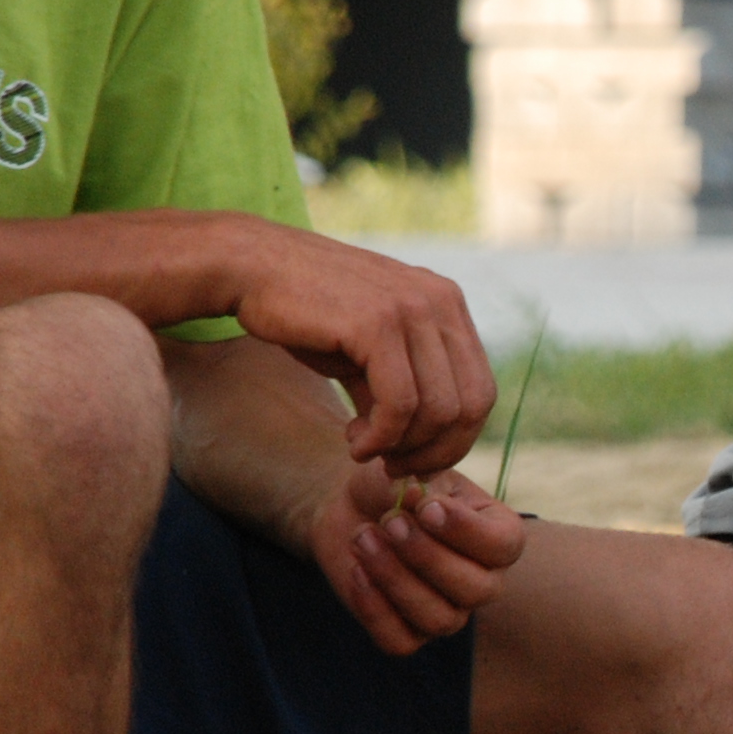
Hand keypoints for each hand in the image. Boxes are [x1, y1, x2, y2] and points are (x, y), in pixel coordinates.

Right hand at [219, 218, 494, 474]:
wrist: (251, 268)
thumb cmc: (308, 315)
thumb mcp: (369, 356)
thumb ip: (405, 392)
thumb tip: (427, 453)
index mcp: (447, 305)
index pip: (481, 392)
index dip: (454, 441)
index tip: (412, 460)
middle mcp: (440, 301)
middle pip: (471, 407)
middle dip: (434, 452)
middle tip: (390, 465)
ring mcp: (412, 308)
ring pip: (439, 410)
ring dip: (402, 448)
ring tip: (361, 448)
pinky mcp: (377, 323)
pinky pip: (401, 404)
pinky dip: (380, 438)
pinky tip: (354, 441)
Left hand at [307, 457, 528, 655]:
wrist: (353, 509)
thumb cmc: (394, 488)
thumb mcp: (412, 473)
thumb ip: (422, 486)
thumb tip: (418, 500)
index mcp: (498, 536)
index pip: (504, 546)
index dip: (466, 531)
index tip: (426, 506)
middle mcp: (482, 581)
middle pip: (476, 590)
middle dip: (427, 556)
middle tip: (390, 522)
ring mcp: (448, 613)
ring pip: (438, 620)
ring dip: (395, 578)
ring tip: (363, 537)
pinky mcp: (408, 634)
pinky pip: (400, 641)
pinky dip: (374, 608)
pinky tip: (356, 569)